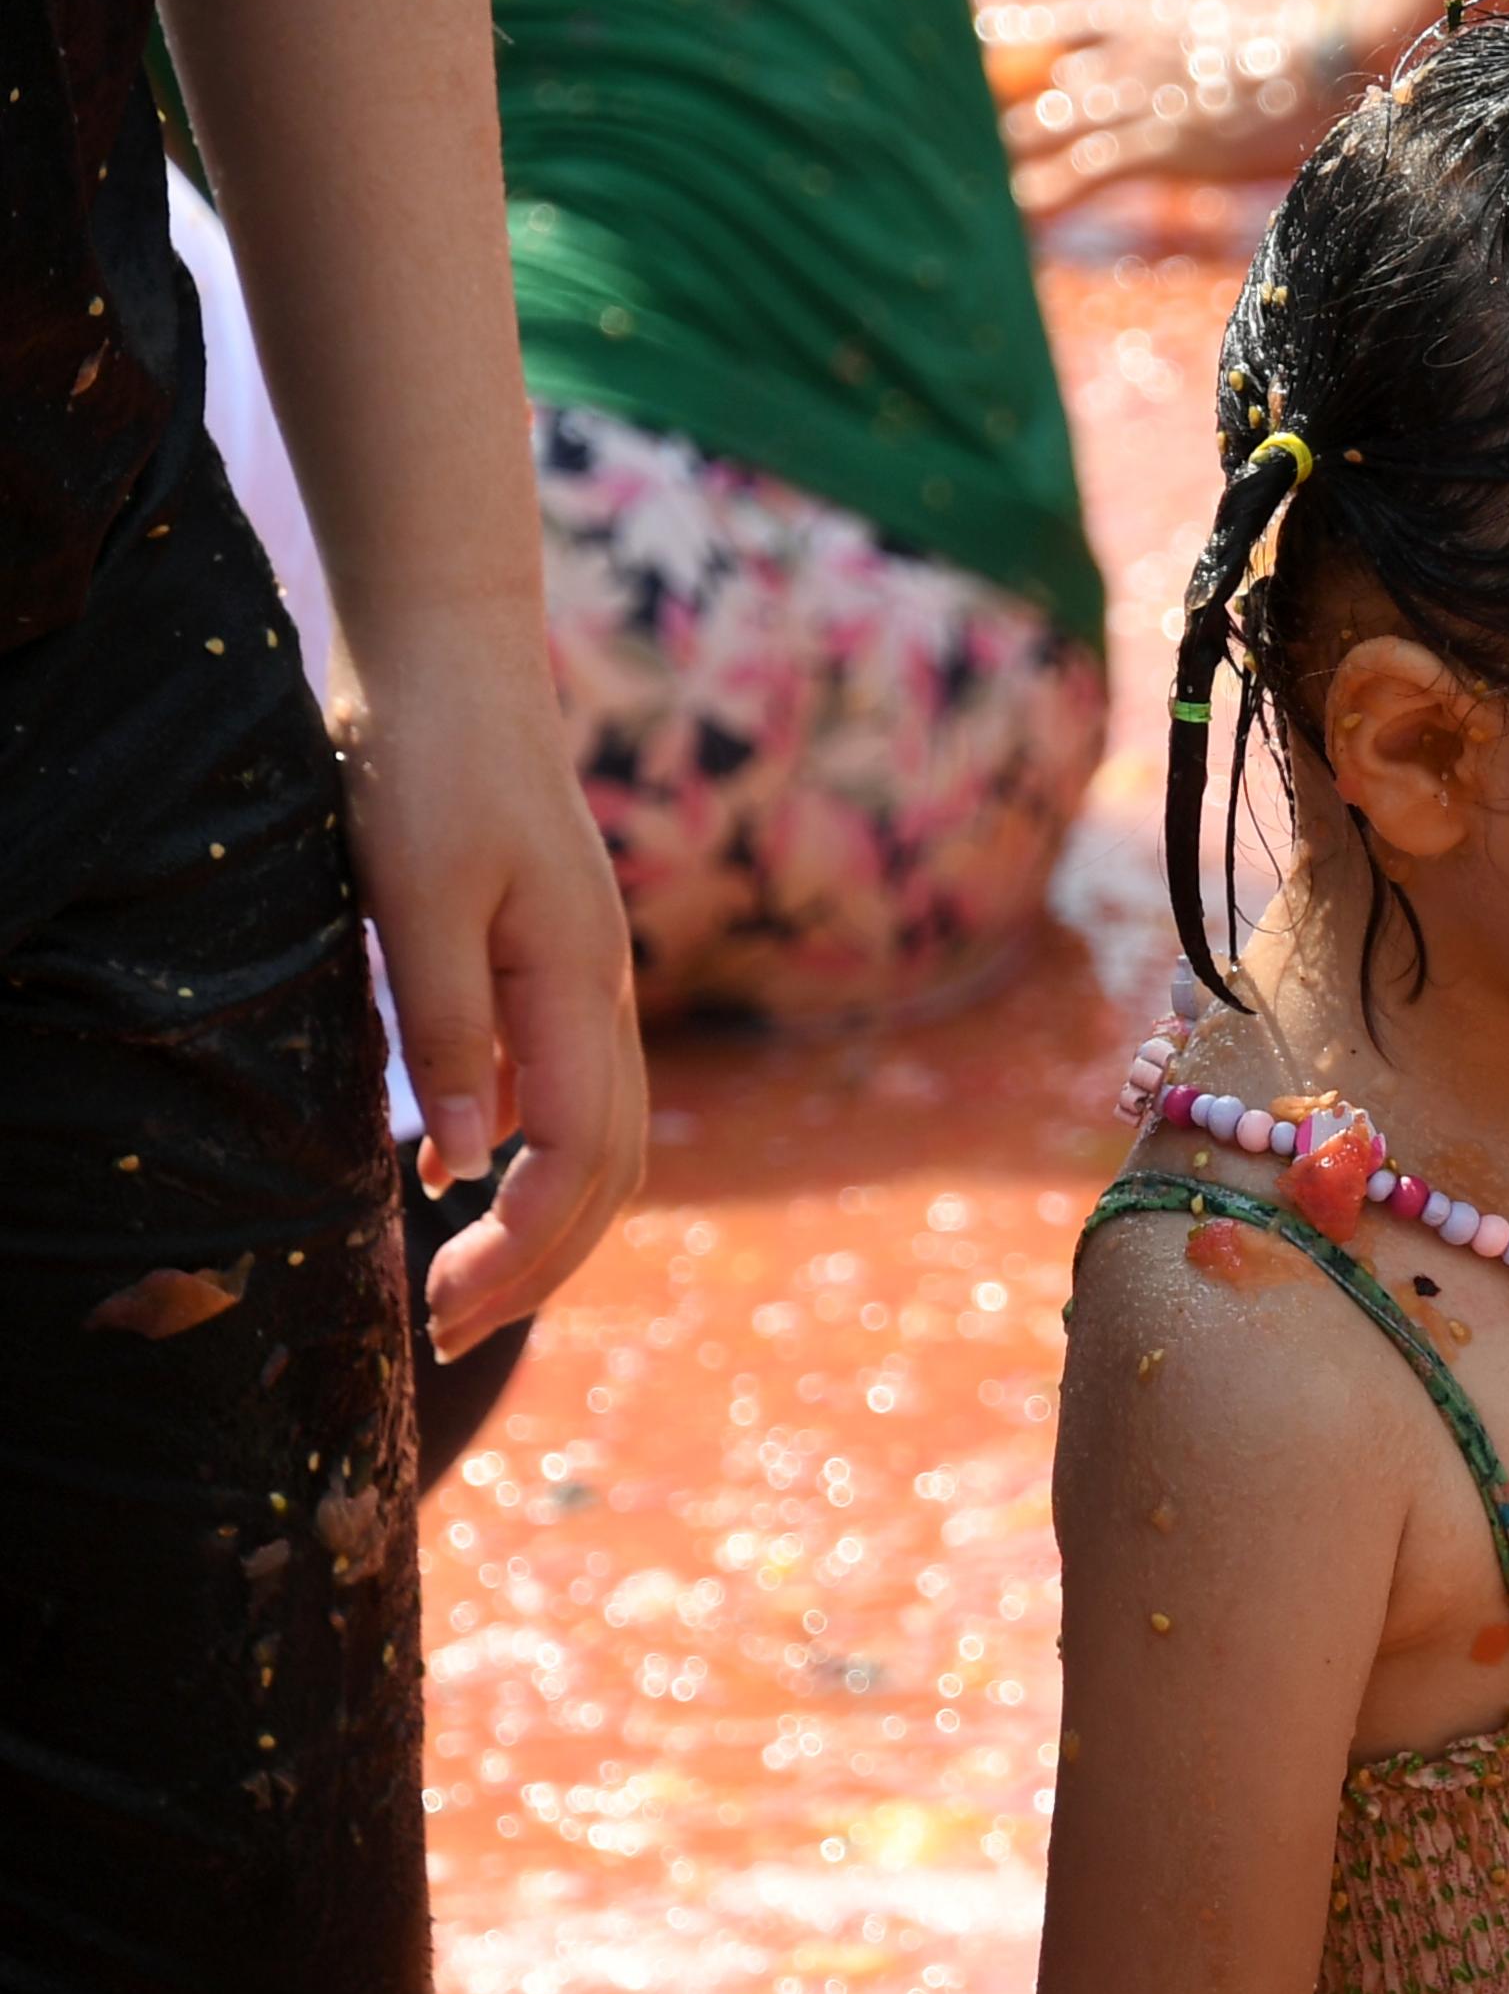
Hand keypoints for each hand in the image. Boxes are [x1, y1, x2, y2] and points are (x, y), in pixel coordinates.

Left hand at [334, 617, 644, 1360]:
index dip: (521, 1250)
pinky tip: (458, 1179)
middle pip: (610, 1169)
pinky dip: (534, 1162)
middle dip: (540, 1266)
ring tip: (463, 1284)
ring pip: (604, 1138)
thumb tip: (471, 1162)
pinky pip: (572, 1090)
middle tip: (447, 1334)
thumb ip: (447, 1024)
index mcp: (578, 983)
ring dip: (544, 1225)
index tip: (440, 1309)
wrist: (454, 659)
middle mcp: (601, 993)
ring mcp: (588, 979)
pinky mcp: (556, 963)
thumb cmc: (422, 761)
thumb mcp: (412, 892)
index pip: (580, 1158)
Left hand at [993, 0, 1348, 215]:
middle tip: (956, 140)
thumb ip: (1195, 42)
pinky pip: (1080, 175)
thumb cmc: (1298, 43)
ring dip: (1001, 157)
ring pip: (1041, 128)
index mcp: (1139, 12)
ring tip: (960, 186)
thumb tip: (1191, 67)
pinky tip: (1010, 216)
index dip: (1006, 42)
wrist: (1328, 51)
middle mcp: (1121, 51)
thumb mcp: (1234, 23)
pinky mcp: (1156, 146)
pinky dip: (1040, 197)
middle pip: (1031, 79)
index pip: (1051, 24)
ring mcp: (1135, 98)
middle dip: (992, 111)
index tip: (975, 56)